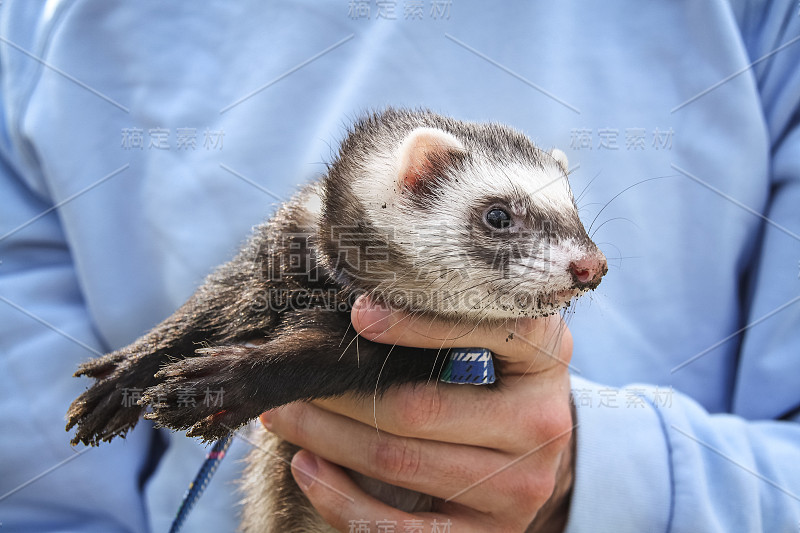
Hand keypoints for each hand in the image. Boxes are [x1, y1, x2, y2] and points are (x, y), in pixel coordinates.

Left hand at [261, 296, 575, 531]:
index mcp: (543, 354)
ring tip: (284, 415)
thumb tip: (358, 307)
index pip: (482, 330)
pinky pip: (399, 529)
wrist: (541, 450)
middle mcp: (540, 422)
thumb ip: (454, 313)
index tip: (356, 313)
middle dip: (338, 391)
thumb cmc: (500, 376)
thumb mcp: (499, 332)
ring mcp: (517, 487)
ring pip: (397, 462)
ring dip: (325, 438)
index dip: (415, 323)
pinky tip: (308, 468)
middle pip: (417, 408)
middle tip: (293, 374)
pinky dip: (340, 499)